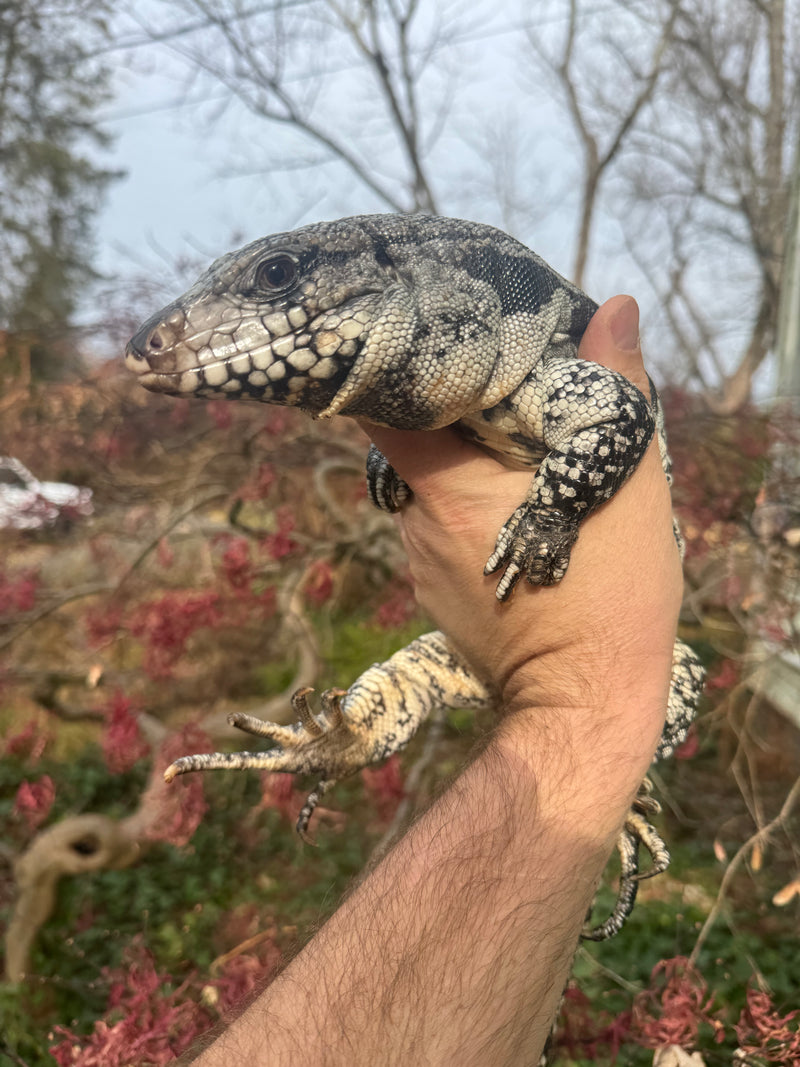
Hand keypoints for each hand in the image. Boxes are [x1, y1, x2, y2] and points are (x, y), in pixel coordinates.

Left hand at [367, 295, 681, 780]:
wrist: (584, 705)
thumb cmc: (608, 594)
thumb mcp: (627, 482)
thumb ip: (616, 389)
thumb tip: (616, 308)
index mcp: (448, 481)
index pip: (377, 403)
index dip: (393, 368)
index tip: (419, 340)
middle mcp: (416, 517)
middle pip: (401, 440)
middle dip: (438, 411)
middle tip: (490, 388)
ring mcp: (418, 560)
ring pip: (422, 486)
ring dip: (454, 464)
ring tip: (509, 453)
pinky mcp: (433, 592)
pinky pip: (436, 528)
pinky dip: (461, 509)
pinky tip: (509, 514)